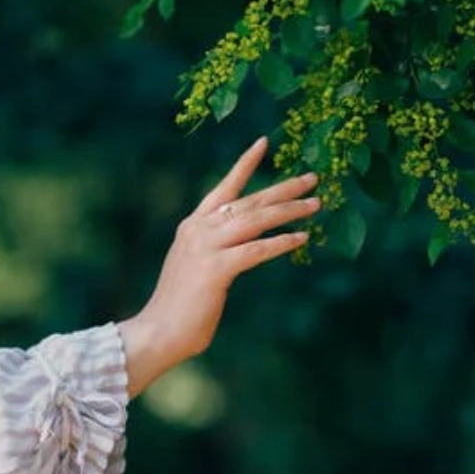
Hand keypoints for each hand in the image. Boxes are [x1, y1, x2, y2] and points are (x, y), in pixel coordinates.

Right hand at [119, 137, 318, 396]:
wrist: (158, 331)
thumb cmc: (181, 306)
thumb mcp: (196, 265)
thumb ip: (217, 248)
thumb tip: (245, 242)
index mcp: (193, 226)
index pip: (223, 188)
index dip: (244, 165)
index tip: (263, 142)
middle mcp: (199, 229)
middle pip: (249, 201)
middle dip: (283, 189)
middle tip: (312, 178)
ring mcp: (206, 247)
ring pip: (256, 220)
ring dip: (289, 211)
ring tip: (316, 205)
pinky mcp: (215, 268)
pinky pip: (256, 250)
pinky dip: (281, 242)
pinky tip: (301, 238)